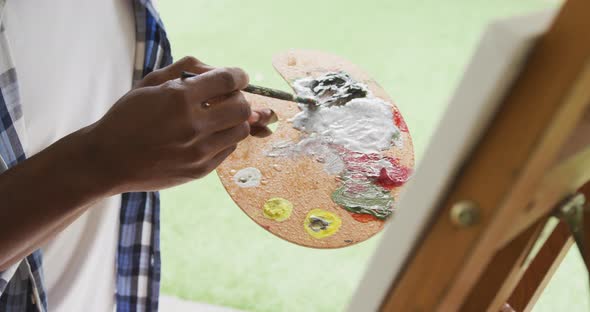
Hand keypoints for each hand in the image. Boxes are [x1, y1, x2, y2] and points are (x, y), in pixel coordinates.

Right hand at [85, 57, 270, 192]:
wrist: (108, 160)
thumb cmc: (128, 117)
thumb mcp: (150, 83)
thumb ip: (187, 70)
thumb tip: (219, 71)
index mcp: (179, 98)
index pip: (227, 80)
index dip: (239, 75)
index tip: (239, 77)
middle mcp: (192, 125)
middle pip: (242, 107)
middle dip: (238, 99)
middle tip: (227, 99)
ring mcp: (198, 151)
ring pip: (240, 131)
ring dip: (234, 121)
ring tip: (218, 119)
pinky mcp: (200, 170)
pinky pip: (229, 150)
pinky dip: (224, 139)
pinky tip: (207, 136)